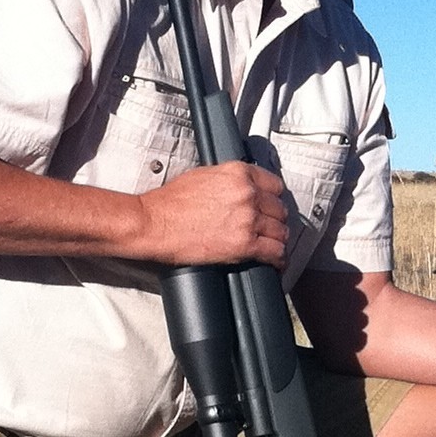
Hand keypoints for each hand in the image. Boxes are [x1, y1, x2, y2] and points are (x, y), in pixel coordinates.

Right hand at [138, 161, 289, 266]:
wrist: (154, 223)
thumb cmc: (170, 203)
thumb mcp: (203, 176)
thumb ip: (229, 180)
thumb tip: (241, 189)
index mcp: (239, 174)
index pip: (275, 186)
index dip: (273, 199)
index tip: (271, 207)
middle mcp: (247, 194)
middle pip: (279, 209)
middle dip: (275, 220)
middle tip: (269, 228)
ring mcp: (248, 219)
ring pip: (281, 232)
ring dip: (277, 240)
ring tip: (271, 246)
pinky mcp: (244, 244)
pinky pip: (275, 253)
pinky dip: (278, 260)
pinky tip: (275, 262)